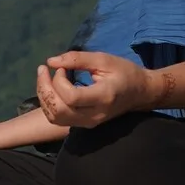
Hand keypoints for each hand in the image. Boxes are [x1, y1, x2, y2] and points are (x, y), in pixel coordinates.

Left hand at [35, 51, 159, 127]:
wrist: (140, 93)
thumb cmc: (125, 72)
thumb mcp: (104, 59)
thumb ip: (78, 59)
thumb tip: (51, 61)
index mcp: (103, 96)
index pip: (71, 97)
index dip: (59, 82)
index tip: (61, 67)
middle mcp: (94, 115)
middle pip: (58, 111)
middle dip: (44, 88)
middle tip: (44, 70)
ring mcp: (88, 123)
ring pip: (55, 118)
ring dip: (44, 97)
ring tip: (45, 78)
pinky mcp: (84, 124)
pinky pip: (58, 120)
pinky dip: (49, 105)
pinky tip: (52, 89)